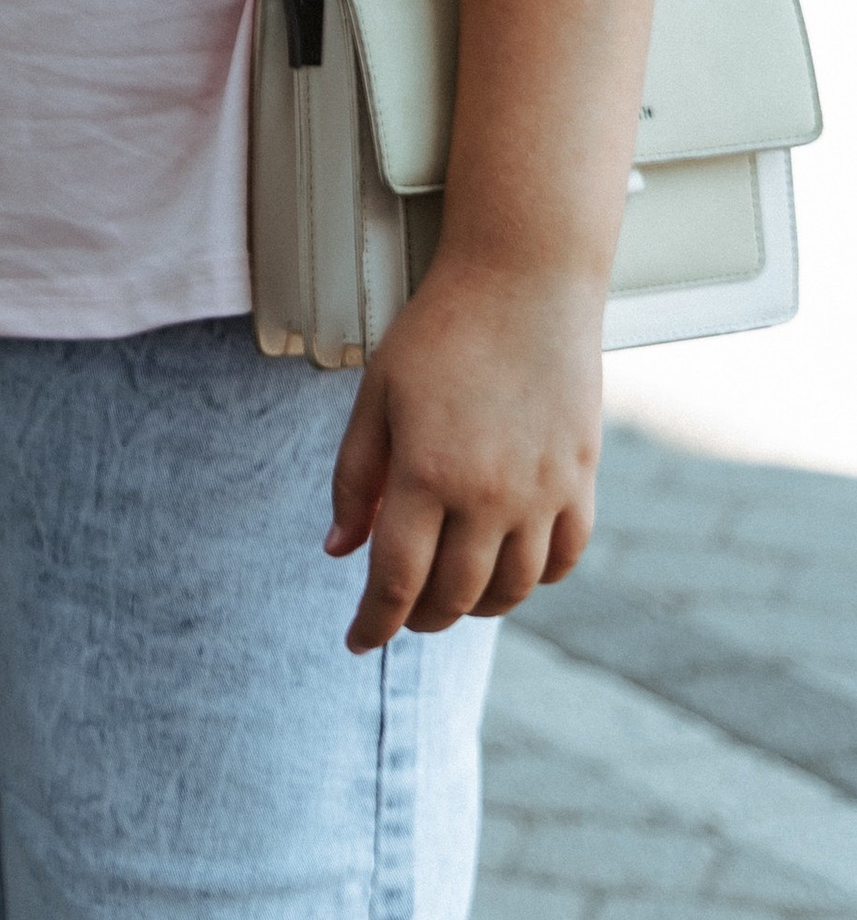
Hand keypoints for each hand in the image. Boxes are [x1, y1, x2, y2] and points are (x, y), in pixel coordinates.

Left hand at [328, 258, 606, 650]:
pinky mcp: (581, 482)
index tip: (357, 640)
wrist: (525, 279)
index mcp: (427, 472)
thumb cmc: (440, 330)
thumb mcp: (377, 395)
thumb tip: (339, 552)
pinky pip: (562, 561)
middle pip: (453, 597)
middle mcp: (488, 495)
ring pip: (510, 591)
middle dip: (418, 616)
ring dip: (476, 606)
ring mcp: (542, 493)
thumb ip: (354, 477)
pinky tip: (507, 566)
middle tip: (400, 610)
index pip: (396, 581)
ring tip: (451, 593)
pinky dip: (533, 580)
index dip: (374, 622)